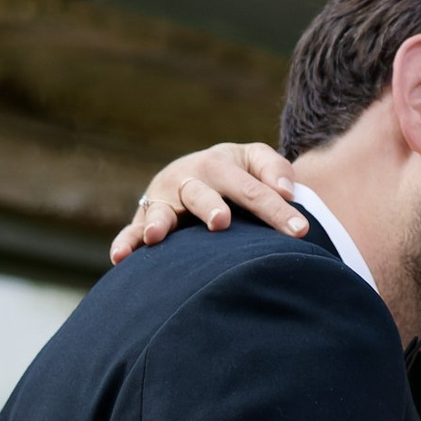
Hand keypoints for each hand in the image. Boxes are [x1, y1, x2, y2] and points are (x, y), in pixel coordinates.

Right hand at [109, 141, 304, 261]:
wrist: (198, 173)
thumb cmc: (236, 175)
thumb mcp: (255, 162)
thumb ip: (275, 171)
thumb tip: (289, 191)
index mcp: (221, 164)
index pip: (252, 188)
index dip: (275, 209)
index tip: (301, 231)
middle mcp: (189, 177)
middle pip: (202, 193)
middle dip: (210, 206)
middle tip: (221, 222)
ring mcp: (164, 198)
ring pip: (162, 210)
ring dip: (159, 222)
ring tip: (157, 236)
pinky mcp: (145, 218)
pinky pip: (132, 230)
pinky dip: (126, 243)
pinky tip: (120, 258)